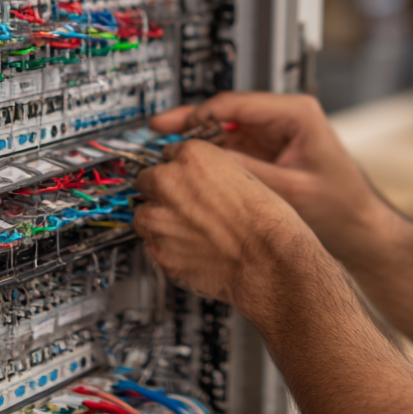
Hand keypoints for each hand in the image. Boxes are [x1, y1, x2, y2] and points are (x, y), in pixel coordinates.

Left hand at [132, 139, 321, 315]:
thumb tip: (193, 175)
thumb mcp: (242, 173)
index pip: (168, 153)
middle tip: (185, 206)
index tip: (184, 179)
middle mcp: (168, 181)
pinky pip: (153, 245)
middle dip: (162, 192)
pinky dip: (167, 247)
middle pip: (147, 179)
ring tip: (190, 231)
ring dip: (160, 219)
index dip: (179, 169)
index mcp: (192, 156)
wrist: (268, 260)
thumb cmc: (265, 220)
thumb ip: (210, 170)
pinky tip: (193, 249)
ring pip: (144, 213)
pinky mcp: (159, 251)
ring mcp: (159, 218)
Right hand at [149, 92, 395, 262]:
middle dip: (192, 122)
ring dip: (198, 140)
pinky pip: (233, 147)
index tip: (175, 126)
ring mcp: (276, 133)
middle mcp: (285, 117)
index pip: (239, 104)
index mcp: (297, 113)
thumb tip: (210, 164)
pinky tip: (190, 166)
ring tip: (166, 148)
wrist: (360, 226)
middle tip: (158, 128)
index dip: (202, 114)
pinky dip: (211, 156)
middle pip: (228, 112)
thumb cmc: (341, 206)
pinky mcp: (270, 151)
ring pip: (226, 129)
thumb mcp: (292, 190)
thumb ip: (251, 174)